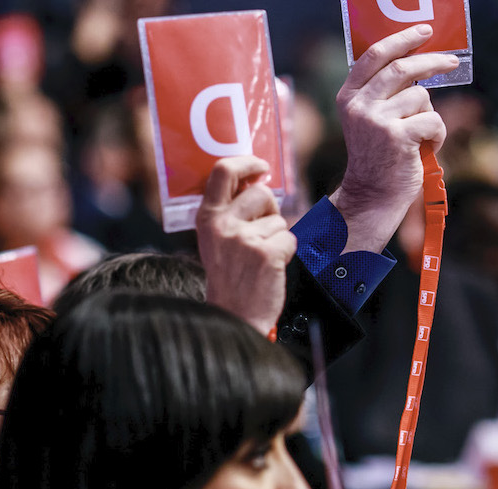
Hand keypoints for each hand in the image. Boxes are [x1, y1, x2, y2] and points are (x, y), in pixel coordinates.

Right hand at [196, 157, 295, 333]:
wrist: (234, 316)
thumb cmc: (229, 277)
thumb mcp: (216, 240)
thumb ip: (230, 211)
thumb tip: (255, 182)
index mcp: (207, 218)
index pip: (223, 171)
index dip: (246, 162)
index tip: (260, 166)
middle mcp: (223, 225)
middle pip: (261, 193)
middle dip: (270, 210)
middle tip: (262, 233)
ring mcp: (244, 239)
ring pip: (279, 220)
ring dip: (277, 237)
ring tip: (260, 259)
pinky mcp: (266, 254)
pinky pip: (290, 239)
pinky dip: (286, 254)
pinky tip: (269, 269)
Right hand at [330, 25, 455, 254]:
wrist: (372, 195)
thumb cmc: (378, 156)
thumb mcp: (370, 119)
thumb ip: (383, 92)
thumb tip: (418, 63)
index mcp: (349, 97)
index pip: (374, 56)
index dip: (401, 39)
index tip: (423, 32)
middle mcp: (359, 106)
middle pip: (401, 68)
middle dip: (431, 61)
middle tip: (451, 61)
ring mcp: (376, 121)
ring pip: (421, 97)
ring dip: (430, 115)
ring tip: (420, 136)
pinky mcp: (397, 137)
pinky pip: (433, 121)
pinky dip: (436, 135)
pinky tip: (424, 148)